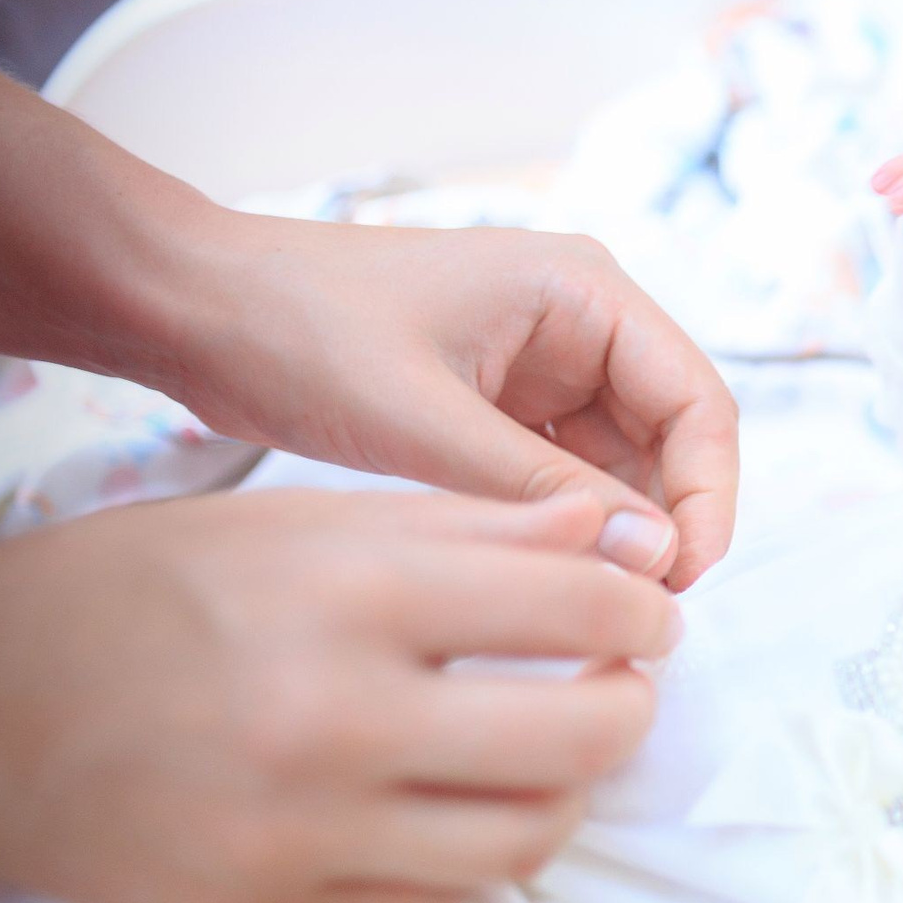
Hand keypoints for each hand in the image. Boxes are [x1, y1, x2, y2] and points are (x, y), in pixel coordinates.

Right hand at [0, 491, 678, 902]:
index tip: (647, 618)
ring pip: (527, 840)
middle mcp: (333, 721)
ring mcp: (300, 835)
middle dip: (631, 708)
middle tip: (622, 686)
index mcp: (349, 596)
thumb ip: (467, 524)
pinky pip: (437, 902)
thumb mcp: (297, 519)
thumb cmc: (142, 590)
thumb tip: (612, 527)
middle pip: (582, 740)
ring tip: (550, 751)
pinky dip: (476, 852)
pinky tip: (462, 803)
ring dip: (568, 793)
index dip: (642, 614)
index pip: (577, 612)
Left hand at [168, 214, 738, 589]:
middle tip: (642, 611)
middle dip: (667, 522)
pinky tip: (551, 579)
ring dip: (620, 532)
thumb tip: (655, 558)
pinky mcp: (504, 406)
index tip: (686, 577)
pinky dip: (569, 526)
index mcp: (584, 291)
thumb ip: (544, 489)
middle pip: (672, 437)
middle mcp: (582, 323)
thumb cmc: (299, 331)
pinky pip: (568, 475)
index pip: (698, 400)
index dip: (709, 494)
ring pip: (624, 466)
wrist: (194, 310)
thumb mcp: (426, 420)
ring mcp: (545, 366)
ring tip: (595, 605)